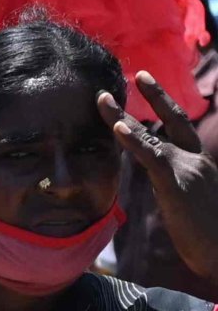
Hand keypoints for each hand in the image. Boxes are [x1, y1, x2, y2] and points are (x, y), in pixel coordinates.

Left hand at [105, 77, 217, 283]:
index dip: (164, 107)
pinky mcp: (177, 185)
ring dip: (125, 116)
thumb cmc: (207, 237)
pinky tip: (118, 127)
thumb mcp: (189, 205)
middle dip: (154, 95)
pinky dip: (134, 141)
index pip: (181, 128)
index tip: (149, 87)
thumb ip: (175, 188)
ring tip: (104, 99)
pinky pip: (152, 157)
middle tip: (135, 73)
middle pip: (173, 119)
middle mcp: (196, 160)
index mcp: (200, 163)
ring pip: (153, 135)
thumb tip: (162, 185)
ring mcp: (188, 170)